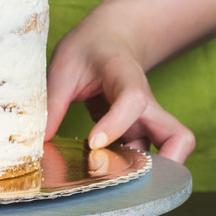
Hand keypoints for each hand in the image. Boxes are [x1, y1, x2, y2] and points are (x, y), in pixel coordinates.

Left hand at [44, 3, 195, 162]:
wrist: (110, 40)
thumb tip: (38, 140)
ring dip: (138, 172)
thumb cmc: (88, 49)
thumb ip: (53, 103)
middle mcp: (146, 105)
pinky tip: (96, 169)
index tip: (93, 143)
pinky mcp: (136, 134)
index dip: (116, 124)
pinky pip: (141, 158)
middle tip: (111, 172)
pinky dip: (125, 169)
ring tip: (100, 175)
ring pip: (163, 155)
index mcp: (127, 78)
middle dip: (157, 165)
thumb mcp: (62, 68)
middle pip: (176, 138)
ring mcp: (145, 122)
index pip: (134, 102)